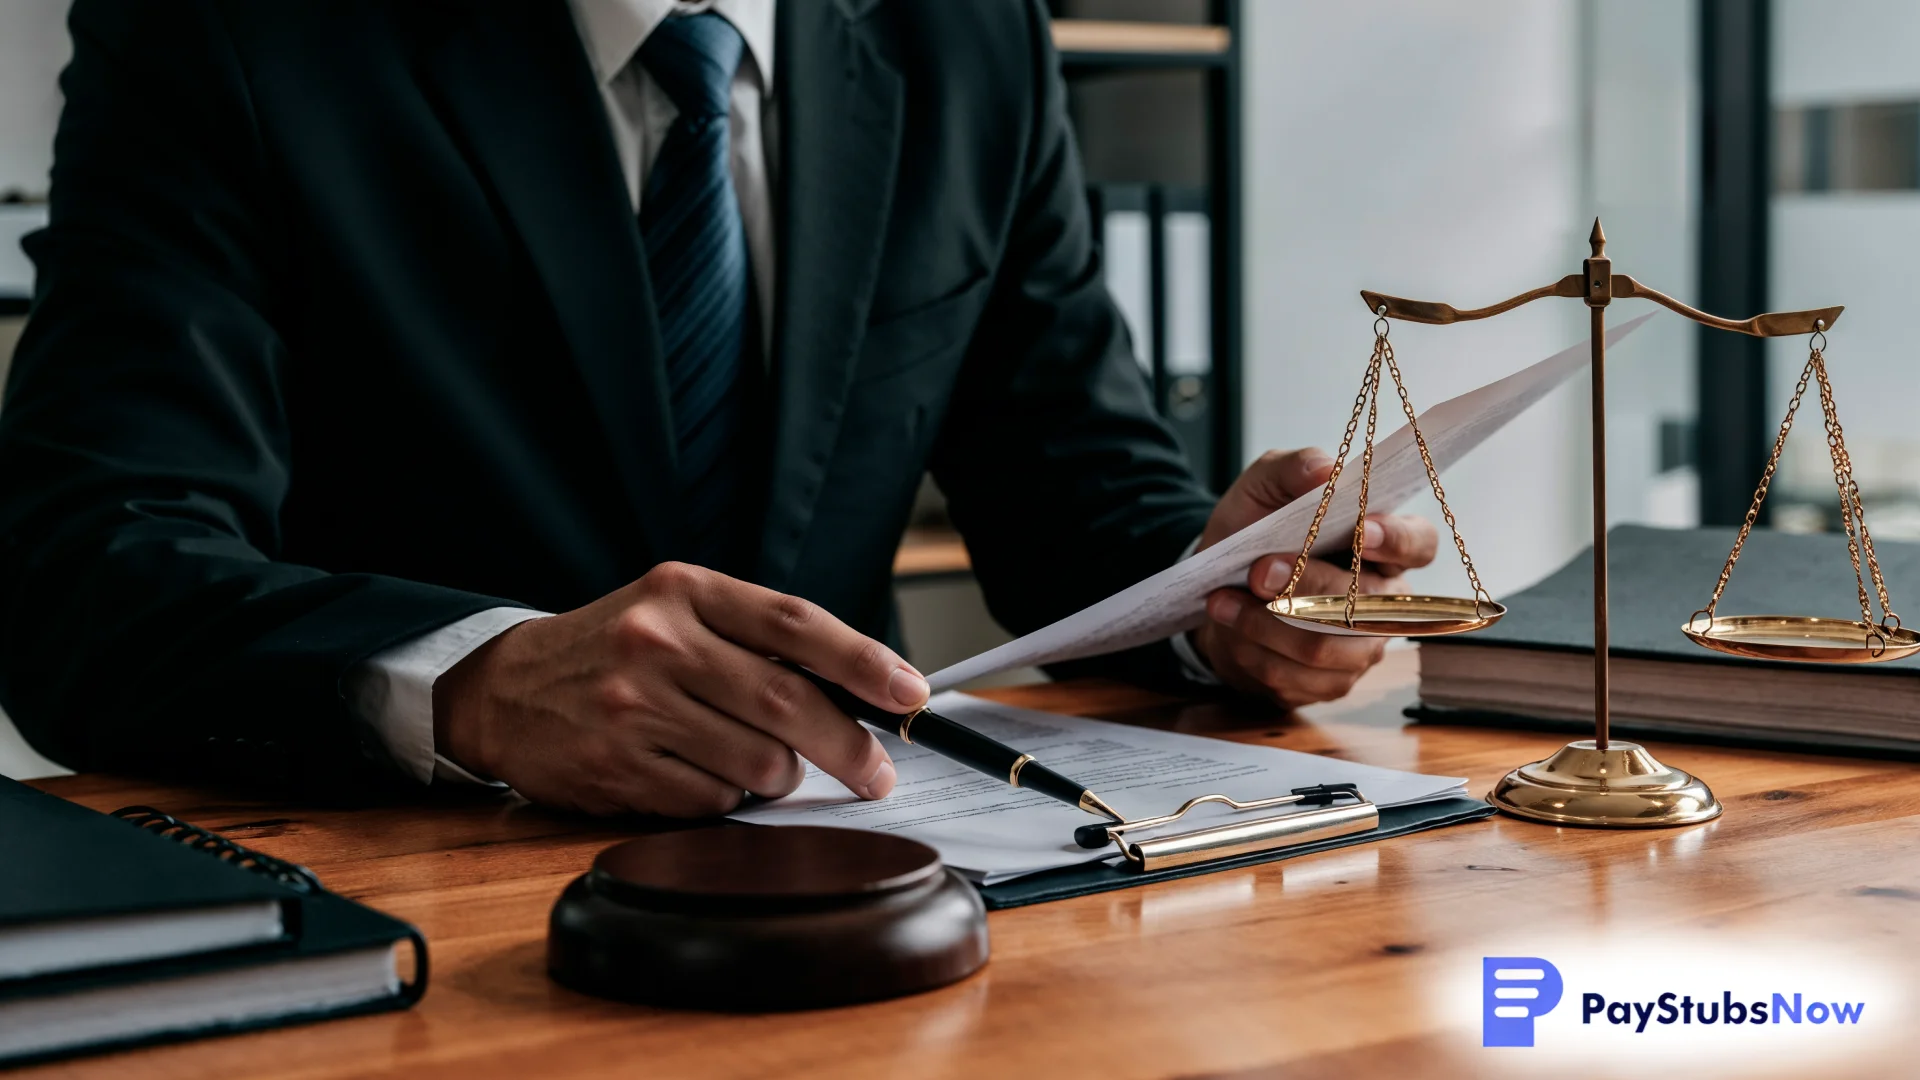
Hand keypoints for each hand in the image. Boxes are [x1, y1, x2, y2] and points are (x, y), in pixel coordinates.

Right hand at [432, 562, 928, 815]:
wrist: (502, 689)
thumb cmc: (613, 649)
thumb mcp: (676, 612)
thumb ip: (756, 638)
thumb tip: (861, 690)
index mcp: (685, 590)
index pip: (794, 623)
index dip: (863, 661)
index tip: (910, 693)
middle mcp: (658, 641)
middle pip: (785, 703)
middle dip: (849, 746)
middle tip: (876, 772)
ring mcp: (634, 706)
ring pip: (757, 762)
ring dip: (779, 776)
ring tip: (761, 764)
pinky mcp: (617, 766)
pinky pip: (712, 800)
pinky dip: (725, 797)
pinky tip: (701, 775)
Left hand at [1192, 448, 1437, 706]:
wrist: (1216, 587)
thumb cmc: (1253, 531)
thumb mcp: (1261, 488)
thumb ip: (1292, 469)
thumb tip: (1323, 469)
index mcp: (1383, 545)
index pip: (1418, 544)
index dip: (1395, 541)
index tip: (1358, 531)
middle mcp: (1385, 601)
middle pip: (1363, 602)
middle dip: (1305, 585)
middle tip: (1258, 570)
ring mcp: (1361, 648)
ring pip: (1323, 647)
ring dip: (1265, 623)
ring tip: (1223, 600)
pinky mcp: (1330, 683)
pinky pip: (1294, 678)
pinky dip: (1252, 650)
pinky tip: (1229, 626)